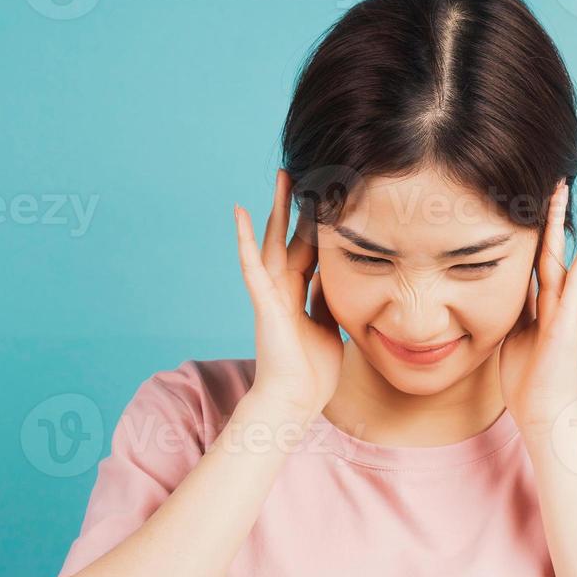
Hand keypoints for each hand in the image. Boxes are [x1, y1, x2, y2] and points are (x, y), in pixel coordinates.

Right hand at [233, 168, 343, 420]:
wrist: (295, 403)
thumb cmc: (311, 373)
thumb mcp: (329, 327)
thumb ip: (327, 301)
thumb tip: (336, 278)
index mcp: (301, 296)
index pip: (311, 251)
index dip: (319, 226)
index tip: (329, 197)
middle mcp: (284, 290)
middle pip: (293, 239)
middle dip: (298, 208)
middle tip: (304, 172)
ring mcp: (272, 295)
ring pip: (274, 243)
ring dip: (277, 211)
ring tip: (281, 177)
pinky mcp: (264, 303)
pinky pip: (252, 266)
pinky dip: (244, 240)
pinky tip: (239, 214)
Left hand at [498, 179, 576, 433]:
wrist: (542, 412)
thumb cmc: (526, 381)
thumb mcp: (508, 337)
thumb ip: (509, 312)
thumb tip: (491, 292)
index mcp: (535, 305)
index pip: (530, 259)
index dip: (526, 232)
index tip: (520, 203)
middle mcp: (552, 302)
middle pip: (546, 249)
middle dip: (545, 216)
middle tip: (547, 181)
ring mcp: (563, 309)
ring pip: (560, 256)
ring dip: (559, 224)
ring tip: (561, 190)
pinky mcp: (569, 321)